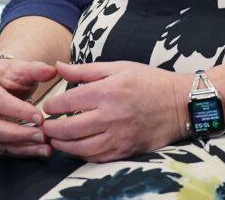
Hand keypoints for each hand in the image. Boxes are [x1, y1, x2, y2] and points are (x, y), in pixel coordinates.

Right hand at [0, 58, 57, 157]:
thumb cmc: (9, 75)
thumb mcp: (21, 68)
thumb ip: (36, 69)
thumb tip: (52, 70)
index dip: (18, 111)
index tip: (40, 117)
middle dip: (19, 133)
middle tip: (43, 135)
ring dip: (23, 146)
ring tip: (46, 147)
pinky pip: (3, 149)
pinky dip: (22, 152)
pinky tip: (40, 150)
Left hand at [41, 61, 189, 161]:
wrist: (180, 103)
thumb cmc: (148, 81)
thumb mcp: (118, 67)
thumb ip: (85, 70)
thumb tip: (58, 67)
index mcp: (107, 91)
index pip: (67, 102)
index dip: (52, 106)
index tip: (48, 107)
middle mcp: (111, 116)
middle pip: (68, 129)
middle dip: (51, 129)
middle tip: (44, 126)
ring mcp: (118, 136)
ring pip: (79, 148)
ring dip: (62, 145)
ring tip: (55, 139)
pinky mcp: (125, 151)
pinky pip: (96, 157)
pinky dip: (81, 154)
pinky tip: (76, 147)